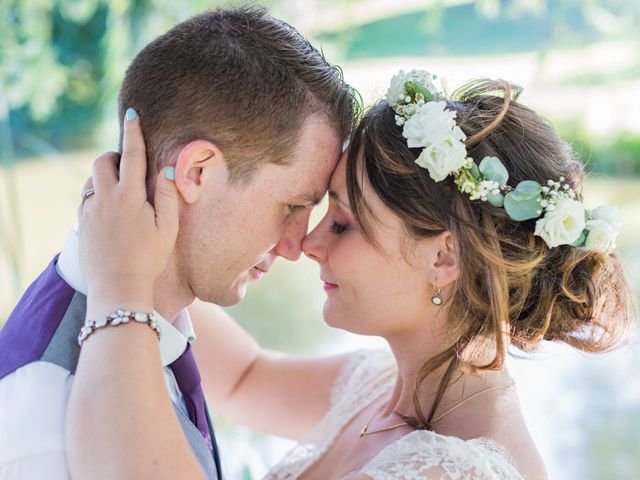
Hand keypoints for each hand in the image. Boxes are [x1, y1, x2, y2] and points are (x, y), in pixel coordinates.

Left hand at [77, 109, 179, 308]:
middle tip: (131, 168)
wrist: (117, 286)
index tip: (132, 114)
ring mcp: (90, 211)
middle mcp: (105, 198)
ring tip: (123, 192)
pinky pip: (87, 198)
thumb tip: (169, 169)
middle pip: (103, 161)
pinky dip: (98, 195)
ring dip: (106, 176)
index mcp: (129, 197)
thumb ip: (168, 196)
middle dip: (115, 155)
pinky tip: (111, 212)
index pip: (132, 156)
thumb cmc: (148, 258)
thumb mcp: (167, 228)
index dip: (133, 133)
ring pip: (92, 179)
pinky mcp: (82, 224)